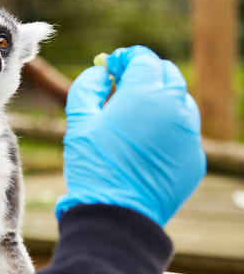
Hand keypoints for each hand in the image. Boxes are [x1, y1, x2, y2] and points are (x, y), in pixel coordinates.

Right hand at [55, 46, 205, 225]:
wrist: (116, 216)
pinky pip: (183, 132)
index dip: (124, 58)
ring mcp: (189, 135)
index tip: (110, 66)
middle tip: (121, 86)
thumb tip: (100, 73)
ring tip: (132, 116)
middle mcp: (176, 109)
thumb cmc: (94, 166)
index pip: (142, 59)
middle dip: (145, 74)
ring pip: (179, 102)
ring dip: (159, 99)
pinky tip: (143, 144)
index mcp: (146, 94)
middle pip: (166, 75)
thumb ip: (87, 87)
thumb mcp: (79, 121)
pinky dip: (166, 128)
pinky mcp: (194, 159)